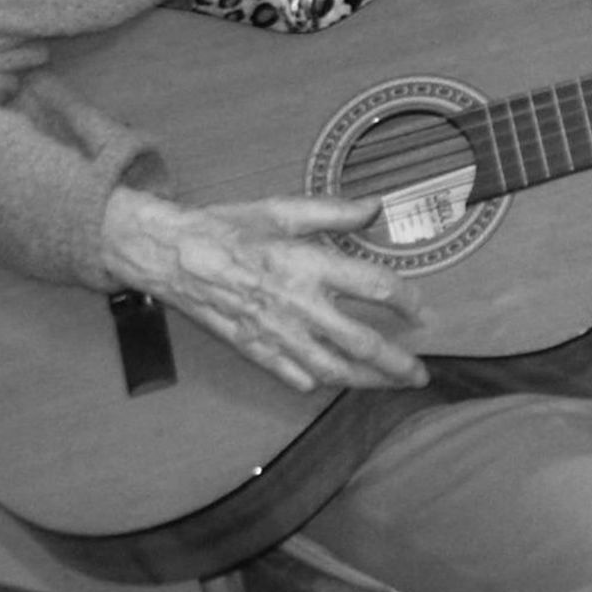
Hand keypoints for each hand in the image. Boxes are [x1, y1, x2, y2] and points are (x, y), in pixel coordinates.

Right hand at [101, 186, 429, 395]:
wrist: (171, 255)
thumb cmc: (226, 228)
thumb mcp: (282, 209)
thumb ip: (334, 211)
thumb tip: (375, 206)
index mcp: (308, 264)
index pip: (375, 287)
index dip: (406, 301)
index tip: (420, 310)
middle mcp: (298, 304)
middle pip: (363, 342)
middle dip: (397, 362)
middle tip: (419, 371)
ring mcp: (276, 333)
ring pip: (333, 369)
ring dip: (367, 381)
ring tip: (389, 385)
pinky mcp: (255, 349)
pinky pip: (295, 376)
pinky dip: (319, 382)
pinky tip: (335, 382)